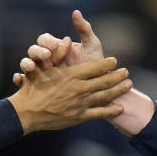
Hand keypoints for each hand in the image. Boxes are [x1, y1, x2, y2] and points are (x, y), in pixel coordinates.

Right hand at [8, 55, 130, 132]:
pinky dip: (111, 110)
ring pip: (105, 96)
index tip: (115, 61)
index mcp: (72, 75)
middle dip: (118, 76)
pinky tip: (120, 108)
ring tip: (129, 85)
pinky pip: (98, 113)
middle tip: (127, 72)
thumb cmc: (33, 87)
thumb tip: (67, 39)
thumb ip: (58, 53)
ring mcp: (80, 104)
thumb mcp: (44, 67)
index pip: (95, 67)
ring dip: (118, 90)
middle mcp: (79, 89)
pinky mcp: (79, 117)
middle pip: (104, 81)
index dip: (107, 64)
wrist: (27, 112)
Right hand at [12, 10, 105, 85]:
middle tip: (46, 57)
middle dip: (37, 53)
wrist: (98, 87)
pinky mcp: (38, 86)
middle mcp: (46, 58)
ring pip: (26, 64)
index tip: (55, 46)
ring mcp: (41, 72)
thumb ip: (84, 29)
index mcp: (56, 47)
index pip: (44, 39)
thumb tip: (75, 11)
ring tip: (30, 68)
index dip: (47, 41)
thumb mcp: (92, 46)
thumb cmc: (95, 64)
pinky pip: (25, 82)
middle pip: (33, 51)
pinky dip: (19, 79)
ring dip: (25, 64)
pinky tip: (20, 80)